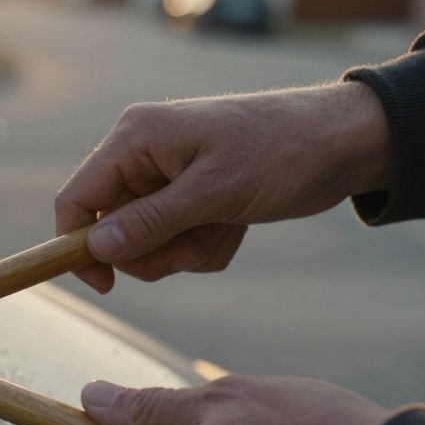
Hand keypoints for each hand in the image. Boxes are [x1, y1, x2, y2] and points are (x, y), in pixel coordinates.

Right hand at [56, 82, 390, 291]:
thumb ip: (151, 221)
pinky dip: (205, 244)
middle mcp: (144, 154)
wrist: (346, 142)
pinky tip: (237, 226)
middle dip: (152, 251)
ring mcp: (169, 175)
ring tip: (226, 229)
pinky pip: (178, 239)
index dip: (77, 245)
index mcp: (136, 138)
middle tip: (193, 253)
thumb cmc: (281, 153)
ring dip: (185, 250)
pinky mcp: (194, 195)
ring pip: (147, 241)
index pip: (78, 199)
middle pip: (111, 229)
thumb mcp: (214, 192)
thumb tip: (96, 249)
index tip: (105, 286)